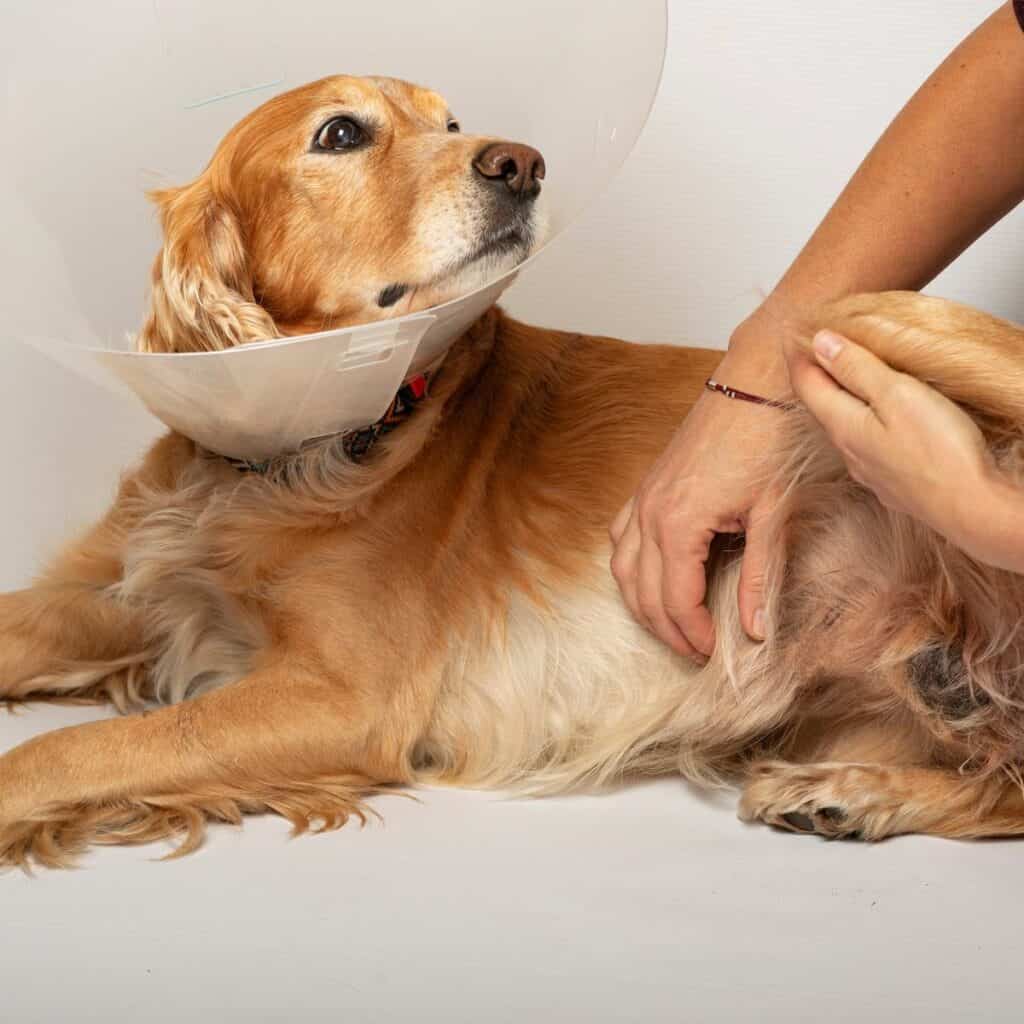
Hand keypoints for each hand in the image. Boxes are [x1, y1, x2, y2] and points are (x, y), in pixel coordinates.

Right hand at [610, 323, 788, 658]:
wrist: (756, 382)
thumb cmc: (768, 440)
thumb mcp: (773, 514)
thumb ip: (759, 576)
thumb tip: (756, 629)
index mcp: (680, 523)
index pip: (675, 599)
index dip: (693, 633)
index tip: (713, 652)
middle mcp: (650, 512)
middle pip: (644, 592)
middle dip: (666, 629)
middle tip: (694, 650)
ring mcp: (643, 497)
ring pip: (622, 568)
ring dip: (641, 603)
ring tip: (669, 625)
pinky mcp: (647, 484)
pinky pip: (619, 536)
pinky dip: (628, 566)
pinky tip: (646, 577)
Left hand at [786, 328, 994, 546]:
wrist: (972, 508)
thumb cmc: (940, 451)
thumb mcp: (896, 395)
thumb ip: (856, 368)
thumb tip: (820, 343)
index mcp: (843, 426)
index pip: (806, 385)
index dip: (798, 356)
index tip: (792, 332)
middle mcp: (849, 451)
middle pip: (823, 405)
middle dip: (817, 374)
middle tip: (815, 347)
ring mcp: (870, 470)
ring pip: (846, 426)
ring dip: (841, 398)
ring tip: (846, 375)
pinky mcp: (893, 482)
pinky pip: (868, 443)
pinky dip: (865, 419)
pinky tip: (879, 417)